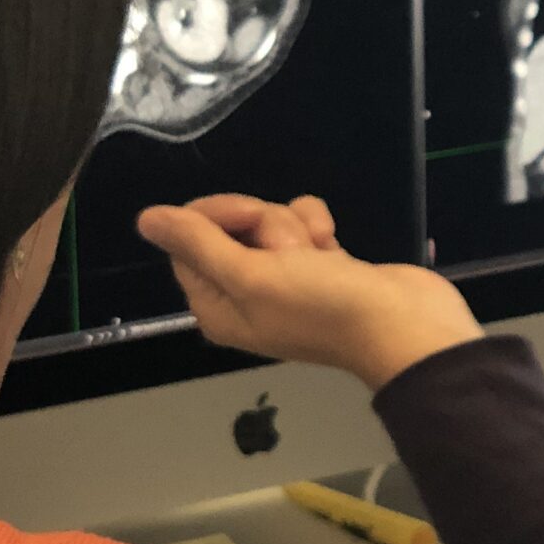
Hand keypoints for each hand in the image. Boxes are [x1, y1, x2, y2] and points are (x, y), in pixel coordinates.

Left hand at [136, 193, 484, 390]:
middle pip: (230, 228)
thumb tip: (144, 218)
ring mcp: (284, 279)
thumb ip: (197, 243)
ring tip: (320, 254)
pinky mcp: (320, 263)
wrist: (399, 324)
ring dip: (295, 227)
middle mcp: (244, 294)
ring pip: (270, 221)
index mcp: (217, 306)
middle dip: (265, 225)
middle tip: (290, 250)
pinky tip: (335, 244)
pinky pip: (302, 222)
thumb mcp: (248, 275)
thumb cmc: (318, 306)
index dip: (215, 219)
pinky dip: (319, 226)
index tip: (247, 219)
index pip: (188, 242)